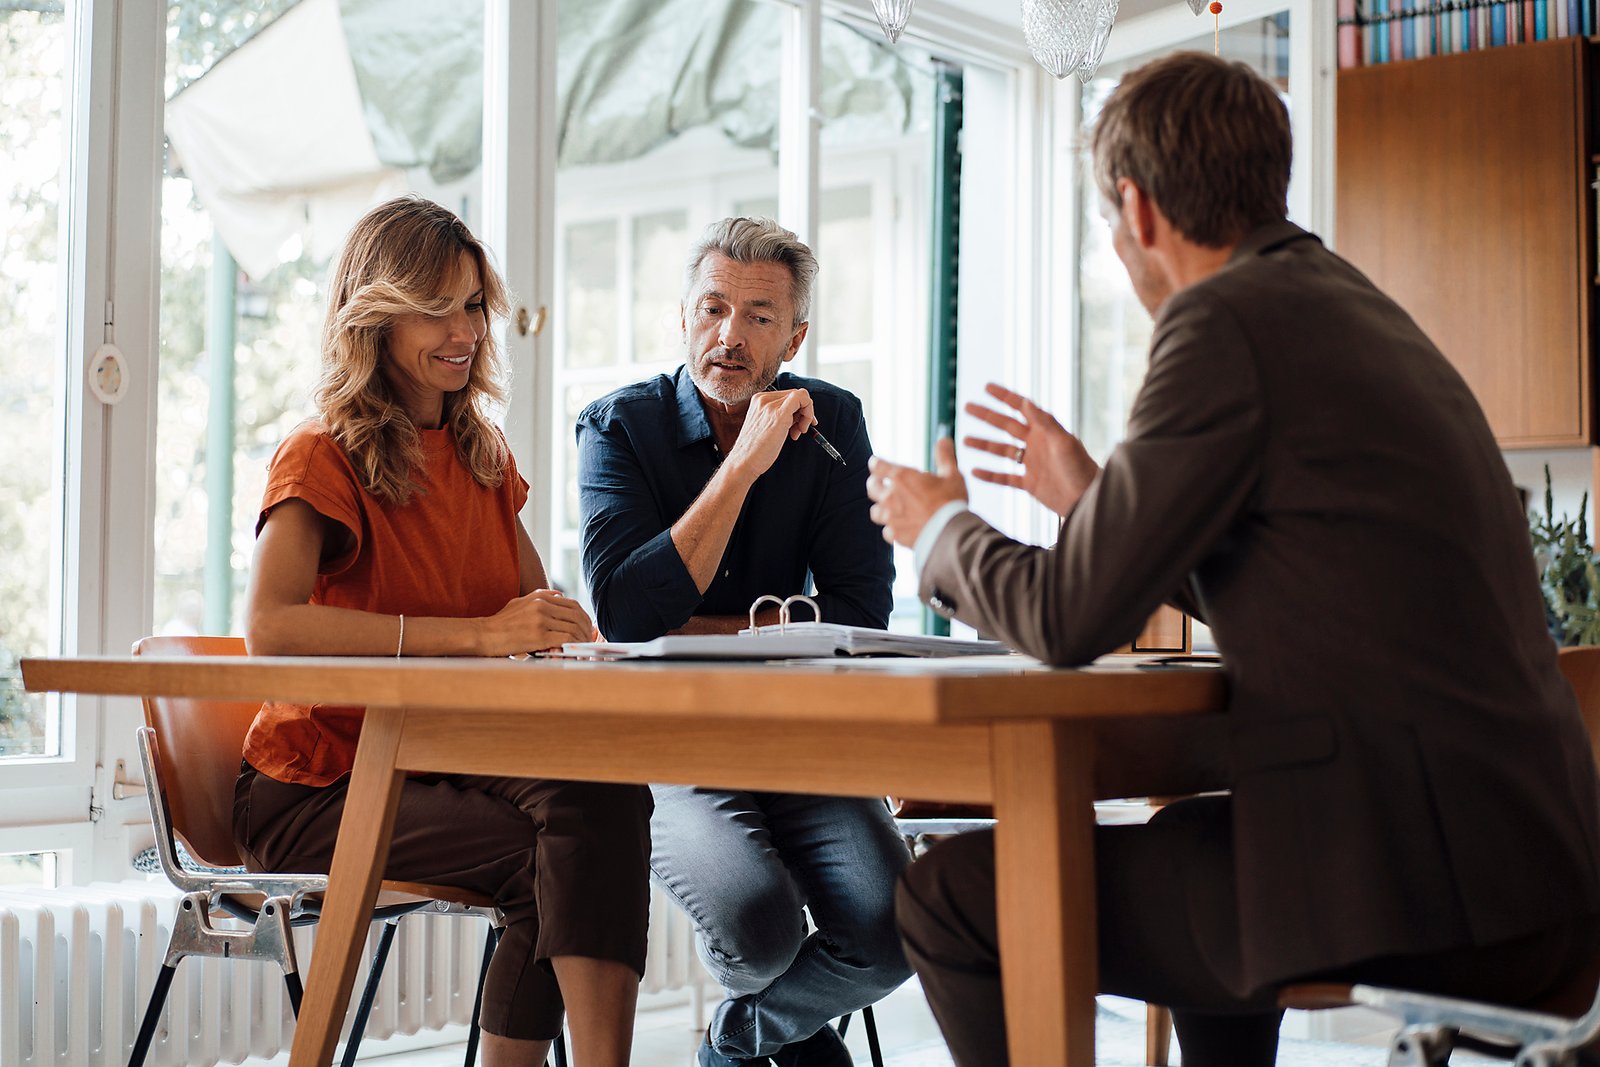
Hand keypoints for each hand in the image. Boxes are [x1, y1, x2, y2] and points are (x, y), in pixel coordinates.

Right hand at [482, 589, 595, 654]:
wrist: (483, 634)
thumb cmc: (500, 622)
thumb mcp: (519, 602)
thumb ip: (539, 596)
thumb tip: (560, 594)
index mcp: (539, 598)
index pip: (572, 605)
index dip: (584, 617)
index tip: (586, 628)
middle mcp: (542, 606)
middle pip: (576, 615)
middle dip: (586, 629)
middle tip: (588, 640)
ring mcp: (540, 620)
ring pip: (573, 628)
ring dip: (581, 640)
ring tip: (582, 648)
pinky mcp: (538, 636)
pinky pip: (565, 639)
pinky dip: (573, 646)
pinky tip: (573, 651)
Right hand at [725, 389, 816, 480]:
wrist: (744, 462)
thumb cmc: (755, 450)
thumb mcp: (766, 425)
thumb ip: (779, 415)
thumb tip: (799, 413)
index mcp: (759, 400)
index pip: (787, 395)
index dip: (798, 409)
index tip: (799, 424)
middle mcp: (763, 399)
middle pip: (795, 394)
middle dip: (803, 412)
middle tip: (800, 430)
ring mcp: (771, 405)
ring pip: (802, 396)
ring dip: (806, 415)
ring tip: (797, 433)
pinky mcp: (779, 414)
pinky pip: (802, 399)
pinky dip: (808, 413)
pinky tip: (801, 430)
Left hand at [866, 438, 966, 548]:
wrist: (951, 534)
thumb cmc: (952, 502)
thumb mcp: (952, 474)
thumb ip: (945, 456)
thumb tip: (944, 439)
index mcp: (901, 477)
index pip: (877, 465)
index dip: (876, 463)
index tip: (876, 463)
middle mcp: (890, 497)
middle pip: (871, 487)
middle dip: (874, 484)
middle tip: (880, 483)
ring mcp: (891, 518)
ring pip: (875, 511)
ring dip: (881, 507)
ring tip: (889, 507)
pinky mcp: (896, 536)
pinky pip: (887, 531)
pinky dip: (892, 528)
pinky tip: (899, 527)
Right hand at [964, 382, 1098, 516]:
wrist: (1087, 500)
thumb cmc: (1081, 468)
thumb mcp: (1063, 442)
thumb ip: (1044, 422)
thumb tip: (1025, 401)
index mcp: (1045, 431)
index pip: (1020, 408)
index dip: (1004, 397)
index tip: (987, 387)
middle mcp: (1036, 444)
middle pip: (1006, 426)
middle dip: (987, 416)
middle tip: (967, 406)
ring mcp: (1032, 464)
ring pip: (1002, 451)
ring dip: (984, 445)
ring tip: (964, 440)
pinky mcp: (1029, 484)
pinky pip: (1005, 478)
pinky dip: (989, 475)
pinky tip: (974, 471)